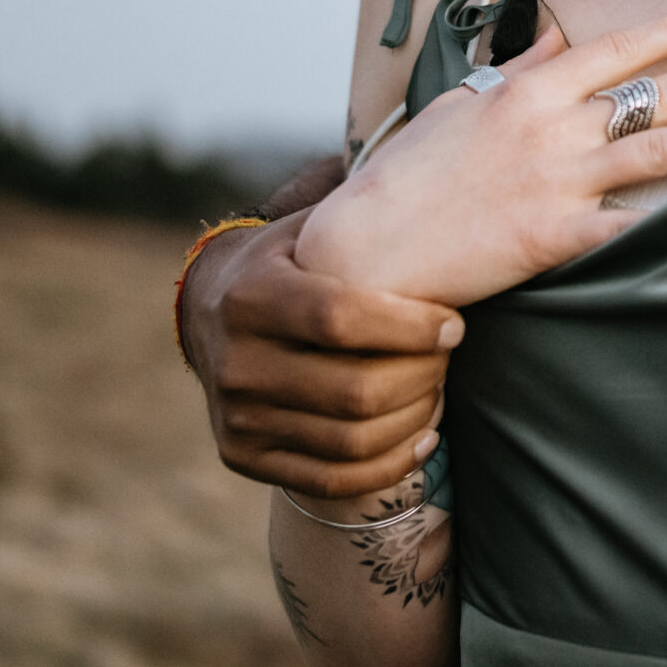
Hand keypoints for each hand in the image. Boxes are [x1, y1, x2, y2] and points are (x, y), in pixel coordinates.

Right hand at [182, 209, 462, 497]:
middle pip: (354, 390)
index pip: (342, 320)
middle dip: (422, 376)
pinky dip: (390, 463)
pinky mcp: (243, 456)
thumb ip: (365, 219)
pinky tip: (424, 435)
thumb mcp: (311, 226)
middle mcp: (235, 361)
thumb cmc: (291, 257)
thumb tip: (455, 188)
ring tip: (441, 389)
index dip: (410, 327)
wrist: (211, 308)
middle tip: (450, 356)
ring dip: (415, 418)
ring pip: (350, 439)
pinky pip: (332, 479)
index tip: (454, 324)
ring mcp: (235, 416)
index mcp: (252, 295)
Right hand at [297, 2, 666, 307]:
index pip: (619, 49)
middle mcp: (554, 128)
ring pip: (661, 150)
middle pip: (657, 95)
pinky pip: (634, 226)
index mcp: (530, 91)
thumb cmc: (406, 177)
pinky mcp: (558, 237)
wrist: (368, 247)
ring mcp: (560, 182)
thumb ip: (517, 67)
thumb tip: (557, 28)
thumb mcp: (460, 104)